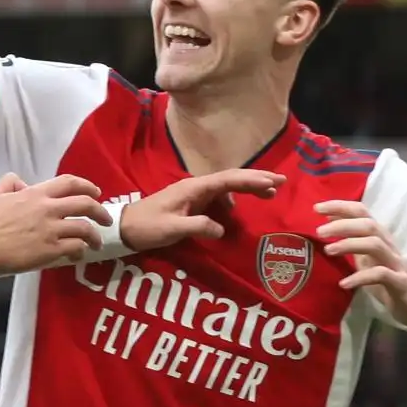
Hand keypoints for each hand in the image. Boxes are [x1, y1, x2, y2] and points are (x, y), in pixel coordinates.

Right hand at [0, 174, 111, 275]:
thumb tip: (23, 184)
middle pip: (85, 204)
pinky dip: (81, 250)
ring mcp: (50, 231)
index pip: (69, 183)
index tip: (96, 192)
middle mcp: (47, 209)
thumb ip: (10, 182)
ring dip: (95, 235)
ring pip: (85, 228)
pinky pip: (75, 248)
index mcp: (35, 194)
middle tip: (106, 219)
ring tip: (96, 242)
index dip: (87, 186)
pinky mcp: (49, 251)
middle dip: (101, 211)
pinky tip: (78, 254)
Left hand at [120, 169, 282, 250]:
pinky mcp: (191, 204)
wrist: (125, 227)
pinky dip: (232, 200)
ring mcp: (194, 194)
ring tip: (268, 195)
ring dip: (247, 189)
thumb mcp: (172, 228)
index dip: (252, 180)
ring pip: (226, 187)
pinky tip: (236, 211)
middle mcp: (196, 186)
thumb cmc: (147, 226)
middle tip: (281, 181)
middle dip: (256, 179)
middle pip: (231, 178)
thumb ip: (198, 226)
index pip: (228, 179)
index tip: (273, 182)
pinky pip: (218, 198)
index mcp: (193, 188)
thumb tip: (222, 228)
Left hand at [316, 200, 406, 329]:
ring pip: (375, 245)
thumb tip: (329, 226)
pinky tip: (344, 283)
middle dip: (343, 224)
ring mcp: (397, 264)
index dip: (341, 206)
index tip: (317, 208)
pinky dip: (360, 277)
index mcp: (380, 238)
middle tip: (319, 231)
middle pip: (368, 225)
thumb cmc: (390, 282)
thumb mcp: (366, 261)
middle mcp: (389, 246)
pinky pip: (381, 275)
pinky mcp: (402, 283)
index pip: (362, 212)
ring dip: (349, 245)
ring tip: (328, 250)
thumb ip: (352, 244)